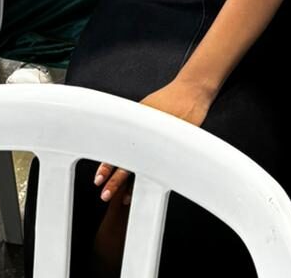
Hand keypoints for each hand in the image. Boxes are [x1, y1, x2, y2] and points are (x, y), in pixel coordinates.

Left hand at [93, 78, 213, 202]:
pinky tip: (147, 189)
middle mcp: (148, 135)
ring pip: (144, 170)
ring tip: (123, 197)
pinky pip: (161, 167)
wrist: (191, 92)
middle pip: (128, 162)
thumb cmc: (169, 97)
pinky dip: (153, 179)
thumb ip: (135, 124)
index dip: (107, 165)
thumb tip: (123, 137)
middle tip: (105, 193)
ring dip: (133, 185)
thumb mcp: (145, 107)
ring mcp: (162, 143)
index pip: (118, 149)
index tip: (99, 178)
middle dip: (116, 180)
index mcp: (137, 125)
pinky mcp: (175, 147)